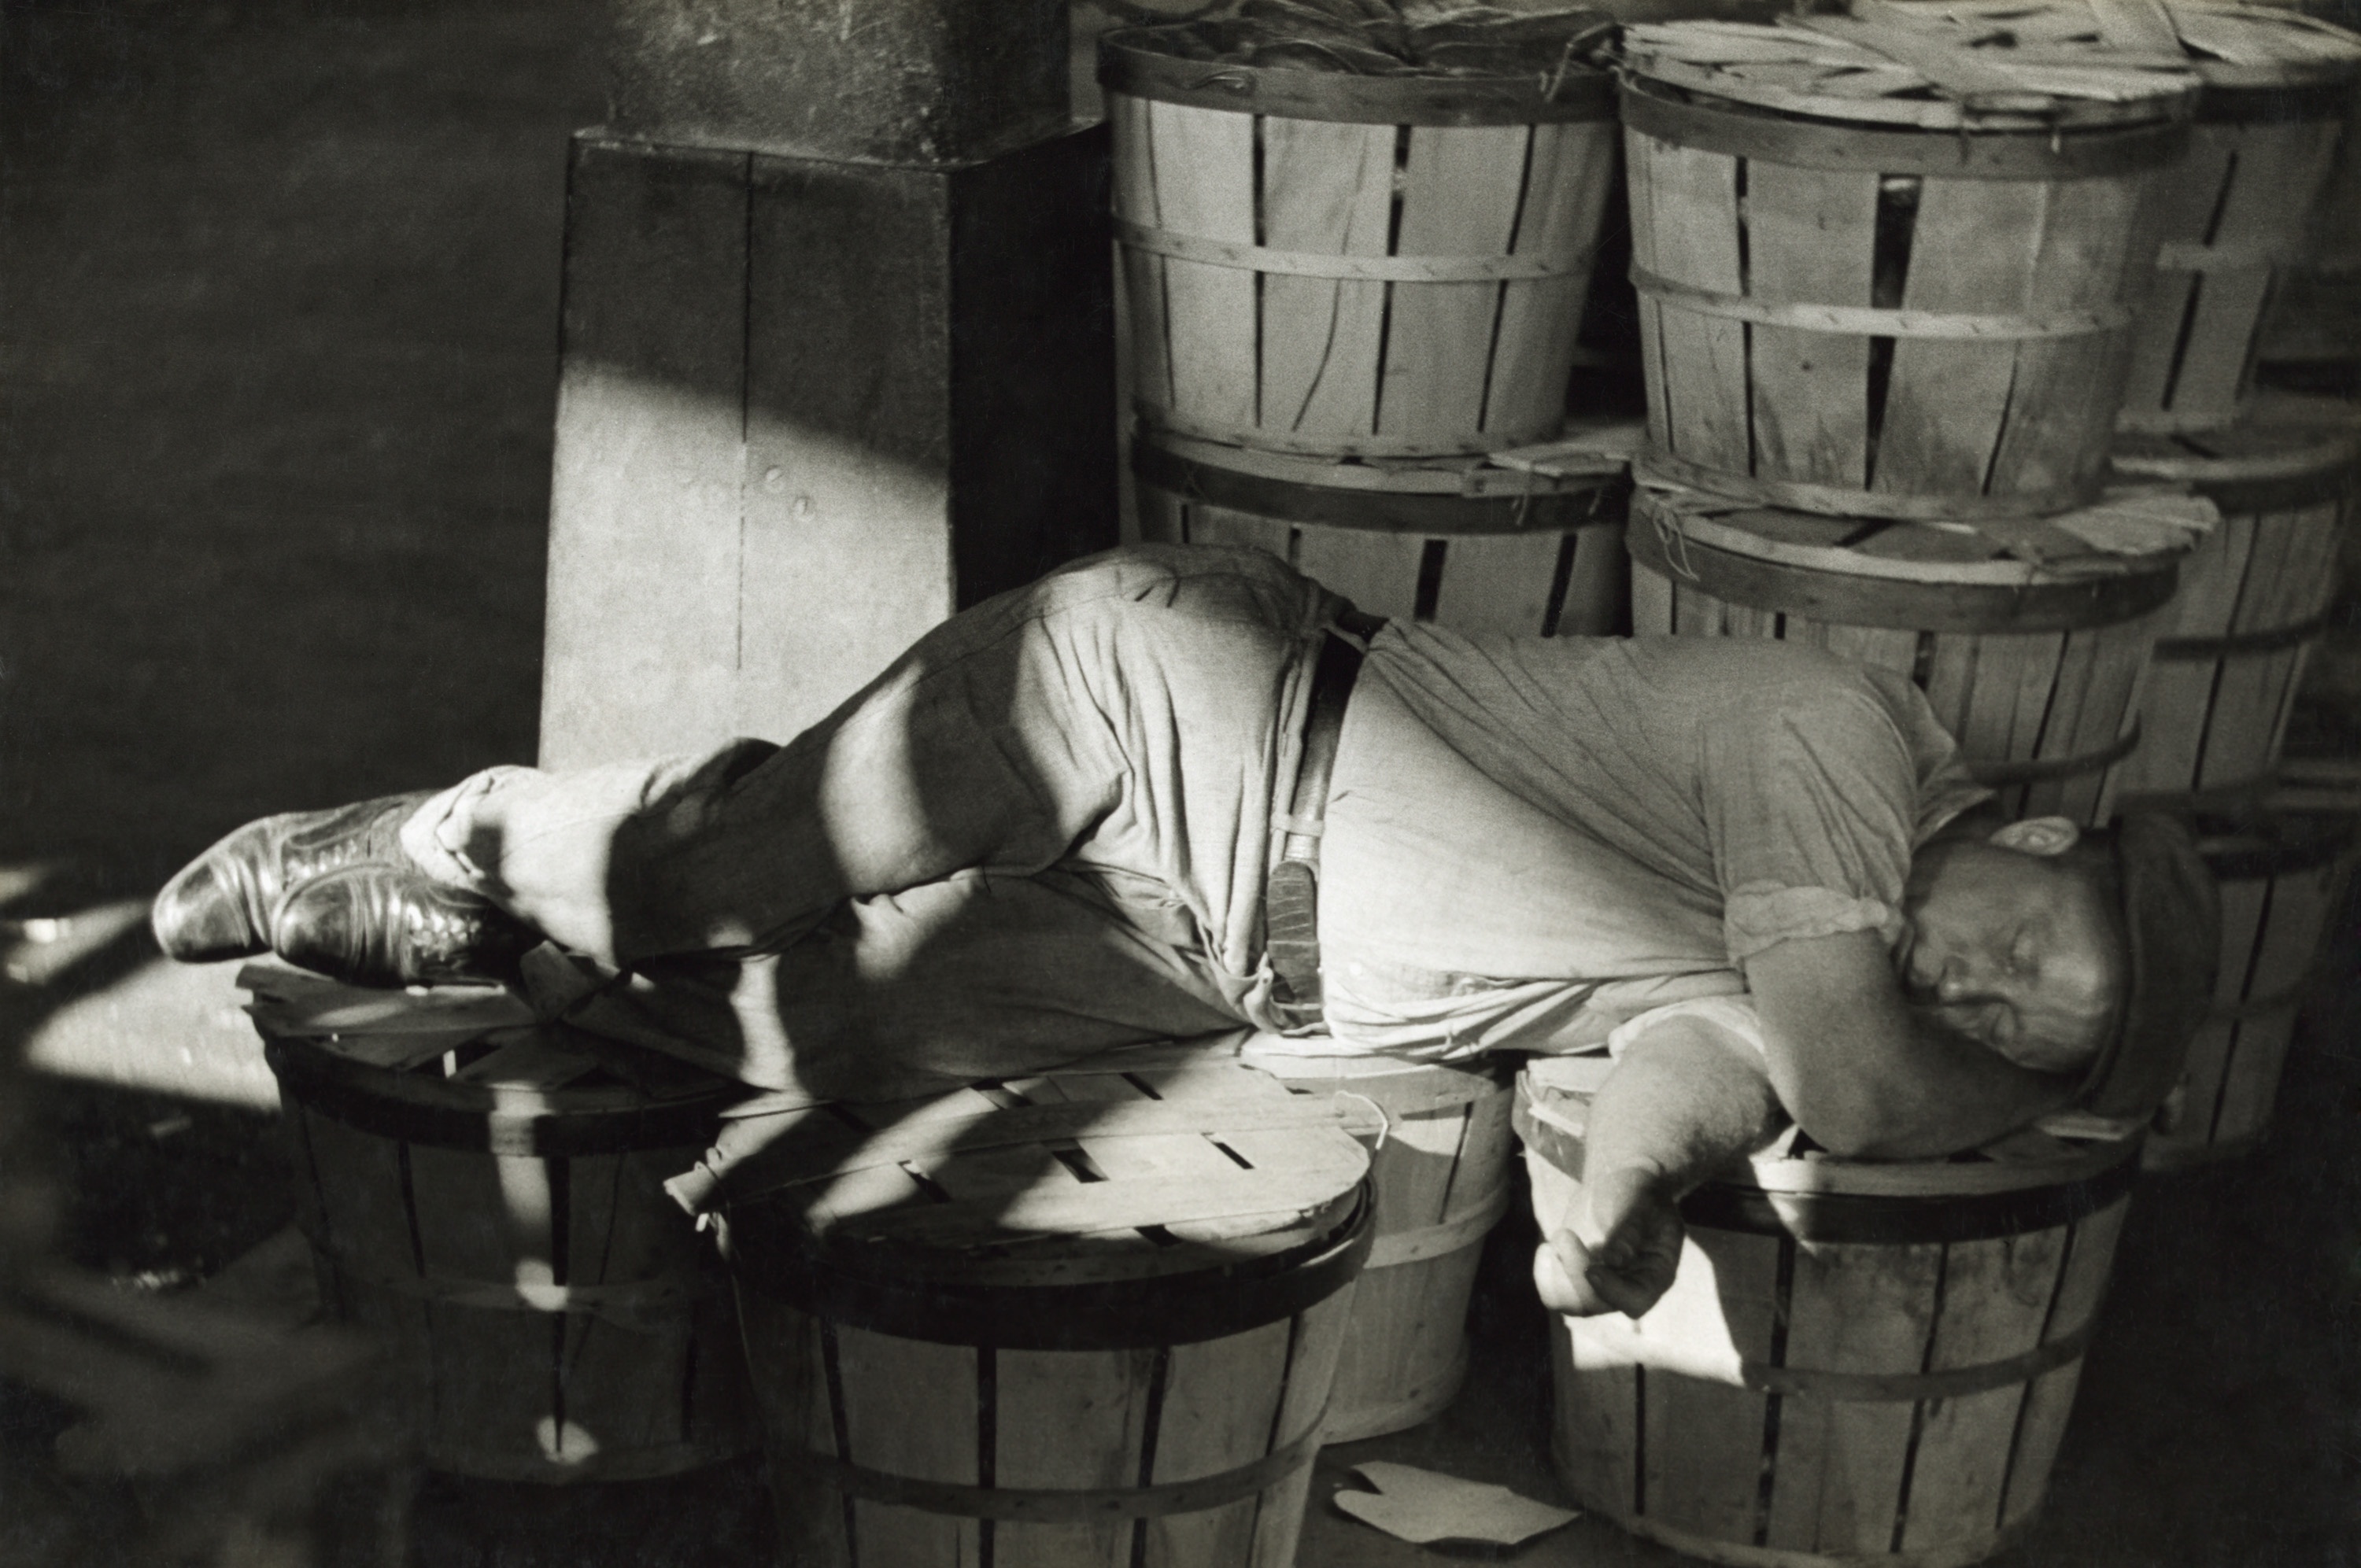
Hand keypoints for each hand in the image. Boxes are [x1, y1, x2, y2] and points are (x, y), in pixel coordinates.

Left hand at [1533, 1163, 1683, 1318]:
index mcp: (1655, 1273)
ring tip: (1554, 1241)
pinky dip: (1545, 1278)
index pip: (1636, 1300)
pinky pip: (1557, 1295)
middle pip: (1598, 1303)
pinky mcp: (1579, 1281)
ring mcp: (1603, 1287)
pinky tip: (1545, 1250)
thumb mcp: (1640, 1199)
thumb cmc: (1637, 1190)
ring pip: (1574, 1305)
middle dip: (1574, 1273)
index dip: (1613, 1292)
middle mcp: (1629, 1287)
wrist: (1620, 1186)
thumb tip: (1615, 1260)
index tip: (1592, 1269)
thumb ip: (1631, 1227)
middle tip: (1562, 1234)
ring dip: (1556, 1277)